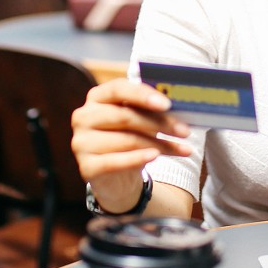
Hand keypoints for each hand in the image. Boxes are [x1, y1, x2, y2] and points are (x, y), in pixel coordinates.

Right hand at [71, 79, 192, 213]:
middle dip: (159, 123)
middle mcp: (84, 117)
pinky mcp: (87, 167)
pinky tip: (156, 156)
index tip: (167, 104)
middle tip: (185, 130)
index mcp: (97, 97)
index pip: (118, 89)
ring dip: (159, 144)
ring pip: (127, 140)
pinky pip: (116, 162)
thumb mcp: (140, 121)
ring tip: (183, 149)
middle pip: (126, 116)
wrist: (116, 178)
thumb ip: (151, 109)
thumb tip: (179, 103)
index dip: (142, 95)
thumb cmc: (130, 139)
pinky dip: (139, 158)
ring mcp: (82, 142)